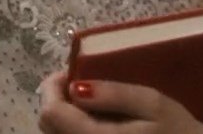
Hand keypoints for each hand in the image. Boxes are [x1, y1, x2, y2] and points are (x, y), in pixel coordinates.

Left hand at [36, 71, 202, 133]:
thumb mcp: (153, 105)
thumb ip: (112, 94)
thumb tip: (74, 88)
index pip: (49, 113)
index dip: (52, 88)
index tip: (70, 74)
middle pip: (49, 127)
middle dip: (59, 103)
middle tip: (83, 89)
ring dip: (68, 121)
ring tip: (94, 109)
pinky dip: (78, 133)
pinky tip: (101, 128)